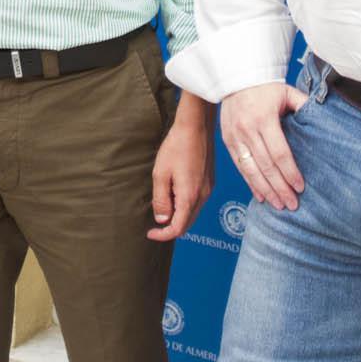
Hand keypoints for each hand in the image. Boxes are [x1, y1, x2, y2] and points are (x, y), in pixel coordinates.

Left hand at [148, 95, 214, 241]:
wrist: (196, 126)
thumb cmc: (176, 146)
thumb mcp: (161, 173)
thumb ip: (161, 199)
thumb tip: (162, 220)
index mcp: (190, 196)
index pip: (178, 228)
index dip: (163, 235)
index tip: (150, 233)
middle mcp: (203, 196)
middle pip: (187, 223)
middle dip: (171, 226)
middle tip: (154, 222)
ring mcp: (208, 189)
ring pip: (193, 213)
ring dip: (178, 214)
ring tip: (163, 202)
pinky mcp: (210, 182)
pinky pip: (198, 201)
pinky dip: (185, 204)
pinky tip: (174, 192)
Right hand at [221, 82, 308, 211]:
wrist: (235, 76)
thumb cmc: (265, 86)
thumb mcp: (287, 92)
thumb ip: (304, 106)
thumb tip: (323, 120)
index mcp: (264, 118)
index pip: (279, 152)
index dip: (290, 172)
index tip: (300, 187)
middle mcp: (247, 129)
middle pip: (266, 166)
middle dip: (279, 188)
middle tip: (292, 204)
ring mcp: (235, 136)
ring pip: (251, 170)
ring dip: (265, 190)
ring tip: (278, 205)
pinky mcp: (227, 140)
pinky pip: (239, 166)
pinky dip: (250, 183)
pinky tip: (260, 195)